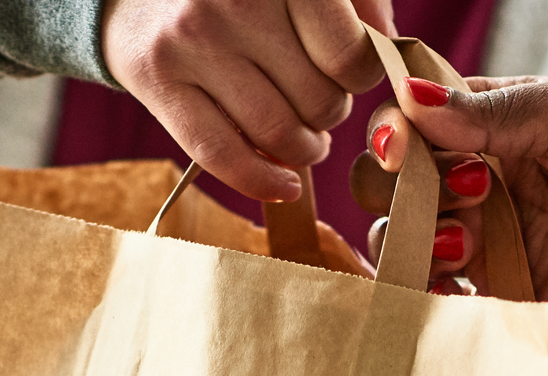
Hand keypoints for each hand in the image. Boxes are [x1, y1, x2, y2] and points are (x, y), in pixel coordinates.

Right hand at [102, 0, 396, 202]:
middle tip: (314, 98)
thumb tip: (389, 53)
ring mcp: (192, 39)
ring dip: (305, 149)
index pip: (349, 55)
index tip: (347, 73)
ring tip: (303, 135)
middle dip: (329, 111)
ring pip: (279, 134)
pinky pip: (224, 157)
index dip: (360, 76)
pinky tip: (285, 185)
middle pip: (318, 100)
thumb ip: (358, 4)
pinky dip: (264, 183)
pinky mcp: (158, 79)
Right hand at [356, 75, 547, 375]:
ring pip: (410, 241)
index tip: (406, 139)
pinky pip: (445, 300)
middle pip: (400, 182)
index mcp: (507, 124)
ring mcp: (499, 244)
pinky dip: (430, 291)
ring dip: (415, 237)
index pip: (422, 117)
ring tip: (466, 239)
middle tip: (447, 188)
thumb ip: (497, 111)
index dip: (399, 126)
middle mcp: (493, 183)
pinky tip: (458, 280)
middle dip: (400, 185)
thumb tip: (412, 103)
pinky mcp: (513, 301)